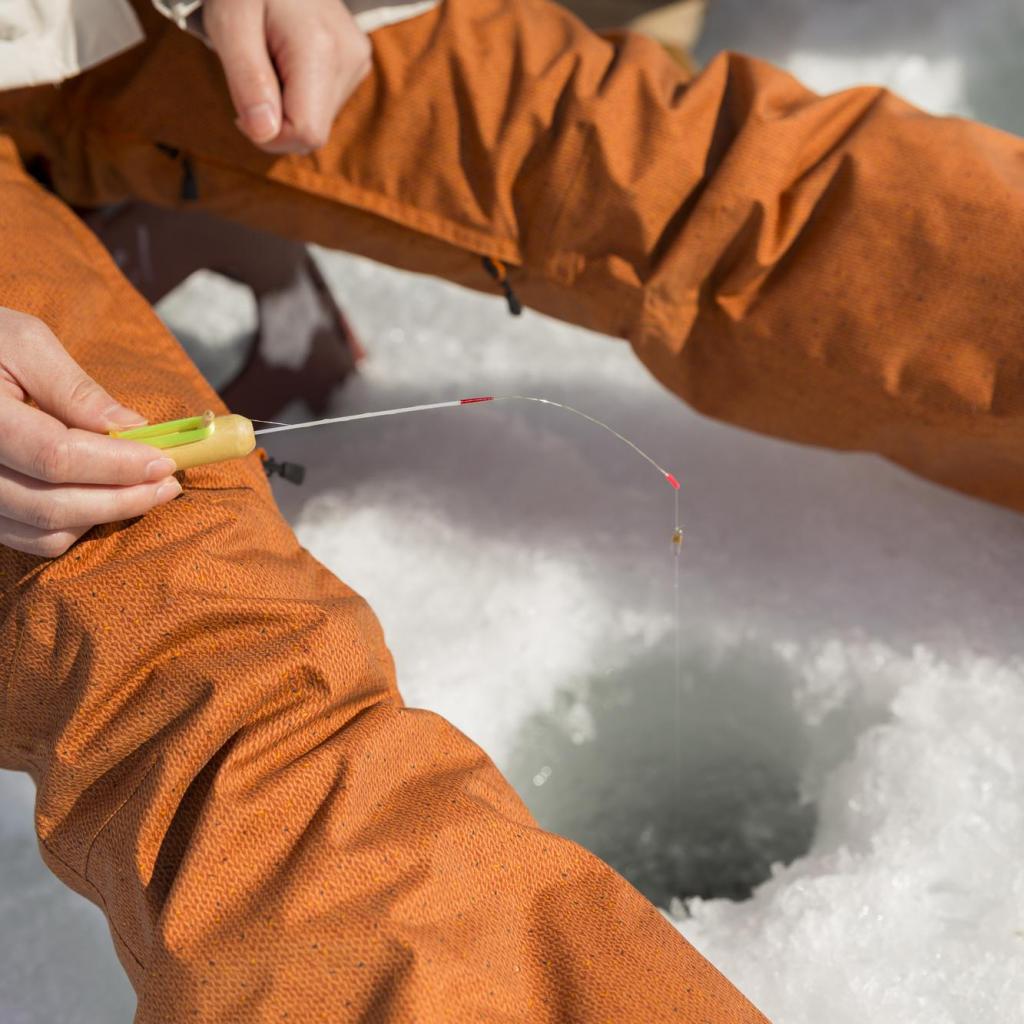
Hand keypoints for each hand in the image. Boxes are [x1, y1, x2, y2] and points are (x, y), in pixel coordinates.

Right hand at [0, 308, 181, 557]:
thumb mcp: (22, 341)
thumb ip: (75, 387)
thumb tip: (134, 428)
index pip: (55, 456)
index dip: (117, 464)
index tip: (166, 460)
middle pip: (51, 506)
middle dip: (122, 499)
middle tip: (168, 483)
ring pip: (42, 533)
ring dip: (102, 518)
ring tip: (144, 491)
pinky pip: (25, 539)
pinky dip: (72, 527)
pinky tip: (100, 498)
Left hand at [204, 0, 371, 153]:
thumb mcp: (230, 24)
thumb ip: (247, 80)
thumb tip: (263, 134)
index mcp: (320, 50)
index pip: (306, 132)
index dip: (270, 135)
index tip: (242, 109)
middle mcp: (350, 58)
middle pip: (314, 131)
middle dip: (276, 119)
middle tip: (252, 76)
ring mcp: (358, 60)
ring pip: (319, 120)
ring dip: (285, 106)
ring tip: (270, 59)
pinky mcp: (357, 62)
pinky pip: (325, 104)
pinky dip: (298, 95)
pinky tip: (286, 59)